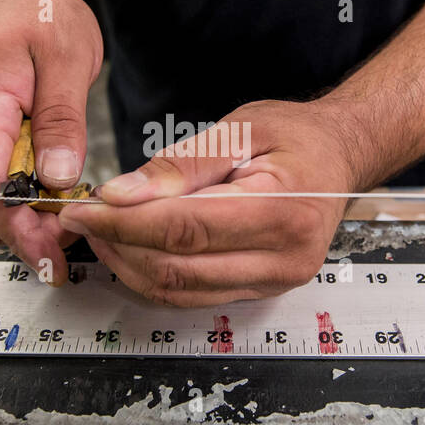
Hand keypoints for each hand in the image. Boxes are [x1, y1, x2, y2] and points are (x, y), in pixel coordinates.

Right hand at [0, 0, 101, 284]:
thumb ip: (61, 120)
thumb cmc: (41, 12)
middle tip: (69, 249)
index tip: (51, 253)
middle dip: (21, 235)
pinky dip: (19, 202)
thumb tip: (56, 179)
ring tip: (67, 227)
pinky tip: (53, 203)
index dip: (18, 227)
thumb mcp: (67, 58)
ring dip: (20, 222)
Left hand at [58, 99, 361, 305]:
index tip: (85, 209)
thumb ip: (180, 163)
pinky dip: (154, 276)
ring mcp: (274, 282)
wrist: (340, 157)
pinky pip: (194, 296)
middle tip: (85, 217)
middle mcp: (284, 258)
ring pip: (180, 291)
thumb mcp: (240, 129)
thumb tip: (122, 194)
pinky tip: (132, 248)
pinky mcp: (262, 292)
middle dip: (119, 245)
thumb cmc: (296, 137)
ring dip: (130, 265)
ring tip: (103, 231)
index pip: (184, 229)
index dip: (125, 223)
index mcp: (282, 211)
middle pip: (178, 268)